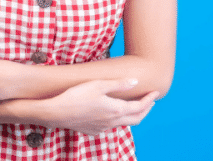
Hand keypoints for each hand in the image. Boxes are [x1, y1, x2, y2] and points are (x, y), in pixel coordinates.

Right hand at [42, 79, 158, 135]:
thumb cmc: (76, 96)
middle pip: (136, 118)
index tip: (156, 93)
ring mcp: (103, 128)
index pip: (140, 107)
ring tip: (134, 107)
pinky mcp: (93, 130)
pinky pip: (110, 126)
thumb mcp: (98, 85)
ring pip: (124, 124)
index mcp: (116, 110)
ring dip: (132, 115)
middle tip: (150, 102)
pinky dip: (117, 120)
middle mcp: (112, 121)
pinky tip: (111, 114)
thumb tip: (135, 81)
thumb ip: (118, 84)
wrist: (56, 113)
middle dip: (146, 110)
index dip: (149, 100)